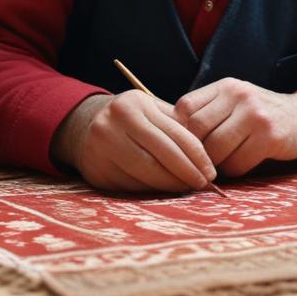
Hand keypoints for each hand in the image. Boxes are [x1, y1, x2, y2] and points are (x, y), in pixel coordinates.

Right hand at [52, 92, 216, 192]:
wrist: (85, 126)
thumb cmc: (132, 120)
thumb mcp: (152, 111)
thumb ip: (176, 126)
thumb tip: (207, 158)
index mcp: (135, 105)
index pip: (175, 134)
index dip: (197, 156)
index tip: (211, 172)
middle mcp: (115, 123)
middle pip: (161, 156)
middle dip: (186, 173)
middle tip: (203, 184)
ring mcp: (102, 148)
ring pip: (146, 174)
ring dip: (170, 185)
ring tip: (186, 188)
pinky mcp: (97, 171)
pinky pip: (131, 185)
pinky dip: (150, 190)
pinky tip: (163, 191)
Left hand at [174, 79, 296, 177]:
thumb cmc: (260, 115)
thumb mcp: (234, 101)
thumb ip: (208, 111)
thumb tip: (167, 134)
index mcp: (226, 86)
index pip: (185, 107)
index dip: (179, 130)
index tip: (185, 145)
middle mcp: (239, 96)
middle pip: (197, 130)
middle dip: (196, 151)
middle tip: (200, 162)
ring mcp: (256, 115)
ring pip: (215, 150)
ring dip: (216, 164)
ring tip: (222, 163)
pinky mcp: (270, 137)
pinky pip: (238, 163)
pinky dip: (235, 170)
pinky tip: (243, 164)